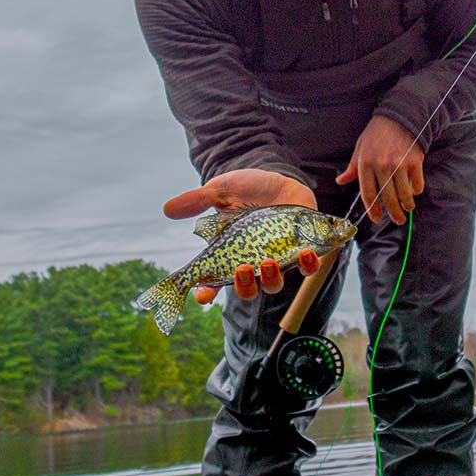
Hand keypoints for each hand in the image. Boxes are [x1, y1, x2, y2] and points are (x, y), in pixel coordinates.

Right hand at [163, 169, 320, 302]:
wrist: (278, 180)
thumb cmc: (247, 189)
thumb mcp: (221, 191)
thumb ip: (199, 200)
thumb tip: (167, 209)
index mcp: (229, 254)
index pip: (213, 282)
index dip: (206, 292)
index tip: (202, 295)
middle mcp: (252, 262)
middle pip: (247, 289)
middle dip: (244, 285)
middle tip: (242, 269)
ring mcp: (277, 259)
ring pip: (274, 284)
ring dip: (271, 278)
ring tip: (268, 262)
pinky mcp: (300, 250)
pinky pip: (306, 267)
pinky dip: (307, 263)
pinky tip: (305, 253)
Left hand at [335, 115, 423, 224]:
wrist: (399, 116)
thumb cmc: (377, 133)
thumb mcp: (360, 148)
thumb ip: (352, 167)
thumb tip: (340, 181)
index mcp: (365, 163)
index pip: (368, 194)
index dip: (373, 210)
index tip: (377, 218)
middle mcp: (382, 166)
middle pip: (388, 198)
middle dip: (393, 214)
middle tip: (398, 220)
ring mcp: (399, 164)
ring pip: (404, 194)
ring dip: (407, 205)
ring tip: (408, 209)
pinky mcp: (415, 161)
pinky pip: (417, 184)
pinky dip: (417, 191)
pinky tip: (414, 192)